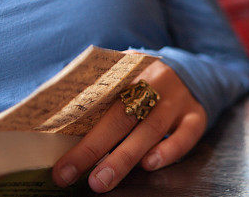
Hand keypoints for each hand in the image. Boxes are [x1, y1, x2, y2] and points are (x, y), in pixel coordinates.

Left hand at [51, 60, 206, 192]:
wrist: (191, 69)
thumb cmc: (143, 78)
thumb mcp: (122, 70)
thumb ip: (95, 84)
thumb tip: (52, 106)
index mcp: (128, 69)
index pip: (97, 96)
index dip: (73, 123)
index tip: (55, 147)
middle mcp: (154, 81)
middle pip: (120, 117)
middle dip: (92, 148)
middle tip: (69, 175)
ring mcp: (177, 99)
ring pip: (149, 129)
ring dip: (124, 157)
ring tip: (101, 181)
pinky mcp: (196, 115)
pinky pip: (186, 134)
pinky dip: (169, 149)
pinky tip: (150, 164)